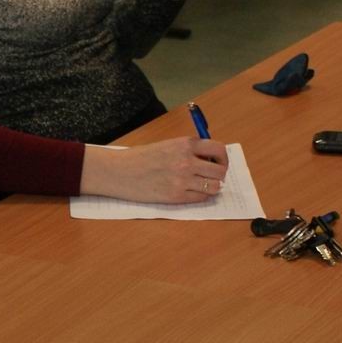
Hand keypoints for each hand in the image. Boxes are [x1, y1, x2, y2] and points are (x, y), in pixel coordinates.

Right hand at [79, 138, 229, 203]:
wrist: (119, 171)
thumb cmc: (140, 158)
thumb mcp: (167, 145)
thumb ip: (188, 150)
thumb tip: (210, 160)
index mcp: (184, 144)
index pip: (218, 149)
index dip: (222, 158)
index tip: (218, 162)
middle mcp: (186, 161)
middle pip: (220, 171)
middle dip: (219, 174)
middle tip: (211, 176)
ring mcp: (182, 180)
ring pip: (214, 187)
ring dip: (211, 187)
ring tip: (201, 185)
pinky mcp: (176, 196)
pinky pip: (201, 198)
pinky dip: (200, 196)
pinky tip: (191, 192)